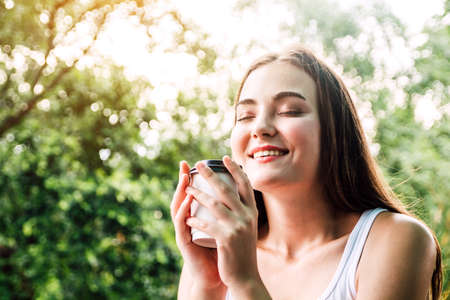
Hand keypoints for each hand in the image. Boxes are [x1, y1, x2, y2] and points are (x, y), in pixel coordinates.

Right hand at [170, 160, 223, 290]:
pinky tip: (188, 201)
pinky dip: (184, 212)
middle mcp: (190, 222)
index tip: (197, 162)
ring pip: (180, 208)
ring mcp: (186, 232)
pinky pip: (182, 224)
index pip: (195, 193)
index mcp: (200, 217)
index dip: (194, 178)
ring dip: (181, 192)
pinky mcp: (185, 242)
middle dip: (184, 178)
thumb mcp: (228, 226)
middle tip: (186, 163)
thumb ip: (231, 212)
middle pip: (184, 196)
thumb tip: (245, 193)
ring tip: (185, 178)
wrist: (220, 275)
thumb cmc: (224, 249)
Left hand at [185, 155, 260, 289]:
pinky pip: (207, 225)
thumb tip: (234, 193)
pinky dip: (196, 221)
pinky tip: (188, 218)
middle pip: (226, 189)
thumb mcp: (248, 227)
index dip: (235, 170)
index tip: (224, 157)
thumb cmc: (242, 249)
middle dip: (211, 174)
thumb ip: (243, 211)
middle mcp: (247, 216)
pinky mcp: (226, 239)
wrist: (245, 275)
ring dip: (198, 195)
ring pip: (214, 204)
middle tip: (198, 164)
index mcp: (252, 211)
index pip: (245, 185)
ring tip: (187, 188)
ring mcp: (237, 227)